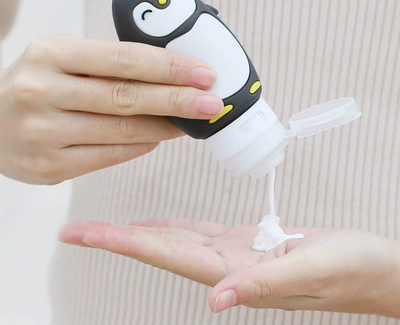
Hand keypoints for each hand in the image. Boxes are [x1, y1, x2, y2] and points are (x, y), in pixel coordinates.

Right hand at [0, 36, 222, 183]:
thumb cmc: (38, 85)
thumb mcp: (62, 60)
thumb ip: (109, 65)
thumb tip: (170, 75)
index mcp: (50, 53)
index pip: (124, 59)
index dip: (170, 67)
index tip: (204, 73)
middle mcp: (41, 91)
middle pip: (126, 97)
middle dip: (177, 100)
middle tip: (212, 102)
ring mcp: (42, 133)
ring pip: (122, 131)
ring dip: (165, 127)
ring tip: (192, 121)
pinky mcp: (48, 167)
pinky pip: (109, 156)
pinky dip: (141, 146)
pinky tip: (160, 138)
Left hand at [59, 218, 399, 317]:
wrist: (373, 268)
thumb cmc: (351, 269)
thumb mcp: (312, 271)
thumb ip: (263, 285)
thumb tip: (216, 301)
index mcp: (234, 273)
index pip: (166, 255)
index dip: (124, 244)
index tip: (86, 237)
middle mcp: (225, 267)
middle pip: (160, 249)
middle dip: (118, 238)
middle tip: (78, 230)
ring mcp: (234, 256)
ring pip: (175, 241)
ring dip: (140, 234)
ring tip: (107, 228)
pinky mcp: (247, 244)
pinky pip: (199, 234)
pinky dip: (173, 228)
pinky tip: (159, 226)